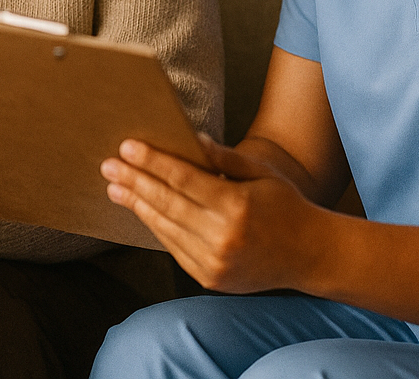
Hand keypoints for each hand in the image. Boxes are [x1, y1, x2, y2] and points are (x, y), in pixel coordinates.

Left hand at [101, 134, 320, 293]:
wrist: (310, 256)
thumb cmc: (286, 206)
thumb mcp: (261, 173)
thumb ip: (225, 157)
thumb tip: (190, 139)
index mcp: (236, 206)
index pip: (183, 179)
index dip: (152, 161)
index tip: (127, 147)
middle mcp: (222, 237)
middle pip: (167, 203)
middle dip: (134, 182)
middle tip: (108, 166)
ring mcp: (215, 262)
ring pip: (166, 228)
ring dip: (137, 206)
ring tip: (116, 188)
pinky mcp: (210, 278)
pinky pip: (174, 248)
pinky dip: (156, 227)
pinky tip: (142, 210)